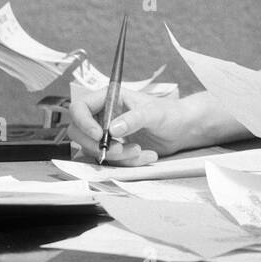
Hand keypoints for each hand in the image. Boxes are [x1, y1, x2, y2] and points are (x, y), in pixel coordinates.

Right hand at [67, 88, 193, 166]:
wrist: (181, 129)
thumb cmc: (168, 113)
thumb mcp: (153, 113)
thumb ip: (133, 119)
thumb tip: (112, 129)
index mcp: (107, 98)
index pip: (79, 108)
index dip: (83, 123)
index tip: (100, 136)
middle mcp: (102, 116)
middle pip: (79, 133)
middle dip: (97, 145)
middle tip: (118, 149)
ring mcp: (107, 134)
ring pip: (96, 151)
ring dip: (118, 156)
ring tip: (141, 151)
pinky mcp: (115, 149)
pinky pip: (111, 161)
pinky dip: (127, 163)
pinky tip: (145, 155)